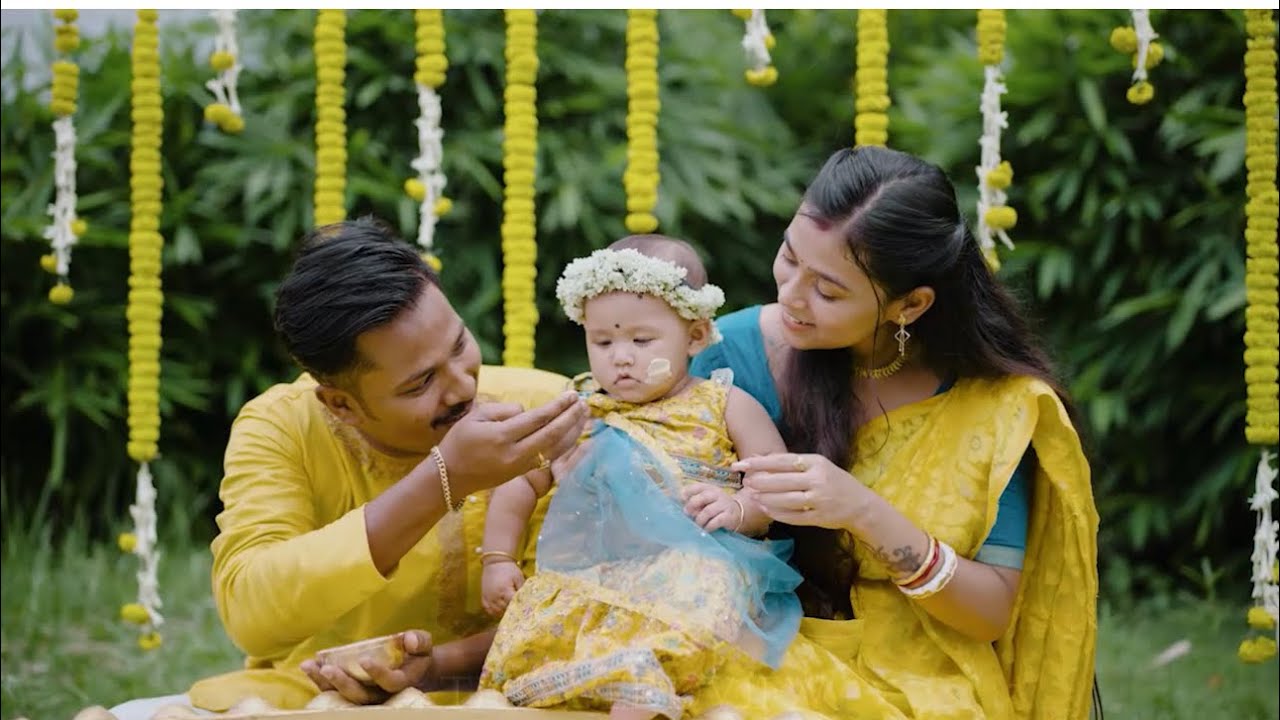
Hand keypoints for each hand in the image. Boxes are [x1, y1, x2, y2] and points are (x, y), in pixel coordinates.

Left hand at [300, 630, 434, 703]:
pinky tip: (311, 667)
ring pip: (345, 697)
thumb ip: (419, 640)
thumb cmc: (417, 655)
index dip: (378, 674)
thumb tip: (409, 639)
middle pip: (361, 696)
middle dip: (343, 683)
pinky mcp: (355, 692)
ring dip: (325, 683)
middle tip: (327, 668)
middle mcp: (382, 695)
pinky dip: (322, 682)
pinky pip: (336, 692)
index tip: (364, 660)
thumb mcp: (423, 645)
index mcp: (401, 682)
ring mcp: (367, 696)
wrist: (414, 671)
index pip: (390, 682)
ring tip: (309, 666)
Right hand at [437, 392, 589, 496]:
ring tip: (585, 414)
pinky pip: (550, 457)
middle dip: (571, 417)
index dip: (558, 406)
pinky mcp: (523, 472)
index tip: (571, 394)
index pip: (538, 418)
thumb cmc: (460, 441)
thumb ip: (504, 409)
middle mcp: (515, 453)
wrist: (451, 477)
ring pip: (555, 448)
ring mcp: (521, 465)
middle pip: (552, 434)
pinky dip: (565, 444)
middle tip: (583, 402)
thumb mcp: (476, 417)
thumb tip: (528, 411)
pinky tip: (574, 433)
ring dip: (573, 431)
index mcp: (502, 436)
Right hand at [481, 560, 525, 616]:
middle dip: (512, 609)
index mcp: (505, 590)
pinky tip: (500, 610)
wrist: (495, 561)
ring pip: (497, 612)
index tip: (523, 606)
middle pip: (505, 609)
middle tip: (517, 608)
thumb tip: (527, 600)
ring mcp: (488, 598)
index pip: (513, 604)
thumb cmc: (509, 569)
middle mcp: (495, 596)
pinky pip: (488, 609)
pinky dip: (494, 611)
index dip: (519, 606)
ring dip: (503, 612)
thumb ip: (522, 589)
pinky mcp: (484, 597)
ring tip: (509, 609)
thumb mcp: (519, 577)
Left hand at [680, 483, 745, 531]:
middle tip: (687, 514)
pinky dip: (708, 526)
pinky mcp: (728, 517)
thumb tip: (683, 508)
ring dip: (699, 519)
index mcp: (709, 488)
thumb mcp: (706, 500)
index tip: (681, 499)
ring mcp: (724, 505)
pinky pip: (716, 521)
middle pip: (703, 497)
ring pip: (708, 511)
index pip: (697, 486)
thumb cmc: (716, 506)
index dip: (688, 492)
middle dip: (692, 506)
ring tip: (697, 524)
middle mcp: (717, 494)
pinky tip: (705, 529)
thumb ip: (694, 502)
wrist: (737, 512)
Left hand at [733, 453, 869, 529]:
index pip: (783, 461)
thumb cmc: (834, 481)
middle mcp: (818, 480)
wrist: (860, 505)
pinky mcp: (819, 518)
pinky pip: (793, 516)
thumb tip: (760, 459)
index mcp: (816, 463)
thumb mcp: (817, 465)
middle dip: (760, 481)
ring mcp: (819, 500)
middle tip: (746, 481)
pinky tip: (766, 509)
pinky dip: (777, 513)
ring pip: (785, 500)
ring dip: (765, 498)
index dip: (760, 463)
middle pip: (782, 481)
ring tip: (752, 495)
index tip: (742, 464)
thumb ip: (792, 463)